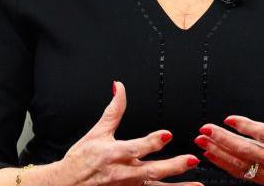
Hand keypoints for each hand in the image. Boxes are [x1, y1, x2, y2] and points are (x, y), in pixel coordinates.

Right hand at [51, 81, 203, 185]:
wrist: (66, 185)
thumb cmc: (81, 159)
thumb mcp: (96, 132)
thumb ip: (113, 111)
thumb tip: (120, 87)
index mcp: (113, 153)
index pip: (135, 147)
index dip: (152, 142)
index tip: (168, 134)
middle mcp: (122, 172)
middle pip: (150, 170)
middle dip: (172, 166)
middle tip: (191, 160)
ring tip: (196, 183)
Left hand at [194, 78, 263, 185]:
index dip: (246, 126)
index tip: (229, 119)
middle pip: (246, 149)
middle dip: (223, 140)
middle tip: (206, 130)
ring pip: (240, 163)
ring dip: (219, 153)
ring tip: (203, 143)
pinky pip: (241, 174)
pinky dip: (225, 165)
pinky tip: (212, 157)